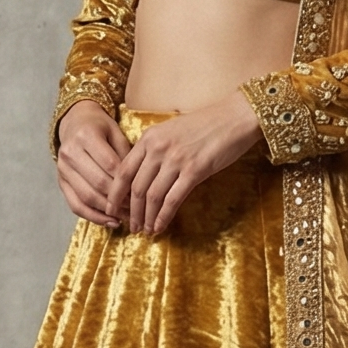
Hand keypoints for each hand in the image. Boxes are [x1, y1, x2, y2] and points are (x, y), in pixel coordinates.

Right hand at [55, 100, 128, 225]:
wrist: (75, 123)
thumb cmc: (101, 128)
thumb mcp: (116, 133)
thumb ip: (126, 155)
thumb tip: (137, 185)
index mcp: (86, 136)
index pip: (110, 165)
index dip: (126, 182)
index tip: (142, 193)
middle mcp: (70, 152)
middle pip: (98, 183)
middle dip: (119, 199)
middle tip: (137, 209)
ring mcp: (62, 169)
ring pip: (86, 197)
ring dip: (108, 211)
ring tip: (127, 218)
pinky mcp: (60, 182)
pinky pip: (76, 205)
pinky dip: (93, 217)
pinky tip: (110, 222)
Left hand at [107, 91, 262, 234]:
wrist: (235, 117)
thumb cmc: (206, 125)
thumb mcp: (171, 131)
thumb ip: (155, 150)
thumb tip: (144, 177)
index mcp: (149, 138)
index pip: (123, 171)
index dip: (115, 194)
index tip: (112, 209)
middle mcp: (158, 148)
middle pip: (135, 187)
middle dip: (131, 212)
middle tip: (130, 226)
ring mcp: (176, 159)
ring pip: (152, 196)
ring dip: (146, 218)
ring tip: (145, 230)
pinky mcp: (194, 171)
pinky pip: (172, 200)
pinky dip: (163, 217)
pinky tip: (160, 226)